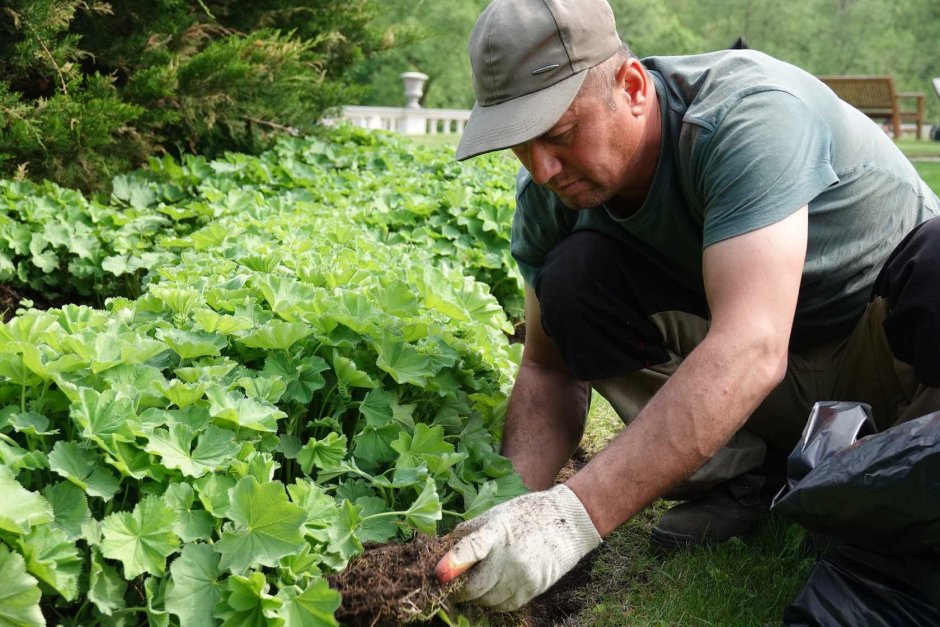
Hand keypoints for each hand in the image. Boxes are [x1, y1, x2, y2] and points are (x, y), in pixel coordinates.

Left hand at [434, 484, 600, 610]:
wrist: (567, 521)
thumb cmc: (523, 515)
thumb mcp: (494, 515)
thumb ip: (468, 534)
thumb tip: (440, 554)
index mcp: (496, 531)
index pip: (472, 548)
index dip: (453, 563)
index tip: (438, 575)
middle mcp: (510, 556)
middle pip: (473, 587)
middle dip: (458, 588)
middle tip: (451, 584)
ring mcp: (522, 576)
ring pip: (486, 601)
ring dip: (476, 596)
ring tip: (477, 581)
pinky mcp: (532, 590)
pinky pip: (502, 606)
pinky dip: (493, 601)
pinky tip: (494, 587)